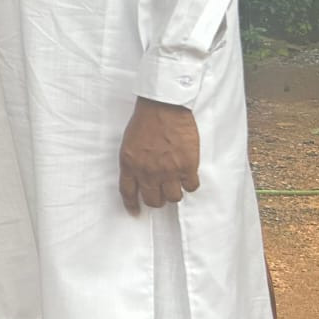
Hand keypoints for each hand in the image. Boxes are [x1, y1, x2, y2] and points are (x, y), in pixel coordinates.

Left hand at [118, 97, 200, 214]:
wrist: (164, 107)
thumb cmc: (146, 120)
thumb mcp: (129, 142)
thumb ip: (133, 161)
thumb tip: (139, 177)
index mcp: (129, 164)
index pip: (128, 192)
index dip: (132, 205)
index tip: (135, 212)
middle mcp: (147, 171)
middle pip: (153, 200)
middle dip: (157, 199)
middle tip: (161, 193)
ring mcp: (168, 171)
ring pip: (173, 198)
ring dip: (174, 192)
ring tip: (176, 182)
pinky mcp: (187, 166)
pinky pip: (191, 187)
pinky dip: (190, 184)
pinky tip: (188, 175)